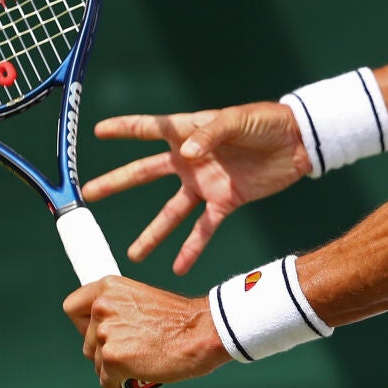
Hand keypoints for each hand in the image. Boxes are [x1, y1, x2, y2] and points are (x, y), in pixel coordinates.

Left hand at [64, 276, 230, 387]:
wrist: (204, 332)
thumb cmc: (182, 320)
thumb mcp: (142, 299)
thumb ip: (118, 309)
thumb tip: (101, 331)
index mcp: (109, 288)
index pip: (72, 307)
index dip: (83, 324)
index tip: (97, 333)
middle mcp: (102, 307)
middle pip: (86, 342)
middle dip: (107, 351)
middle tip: (137, 350)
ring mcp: (105, 333)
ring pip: (98, 364)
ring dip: (118, 369)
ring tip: (145, 362)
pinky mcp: (112, 358)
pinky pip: (107, 383)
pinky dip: (124, 386)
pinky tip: (143, 378)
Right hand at [82, 102, 312, 273]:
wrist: (299, 142)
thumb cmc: (267, 121)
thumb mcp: (237, 120)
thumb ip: (208, 134)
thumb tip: (183, 154)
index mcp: (189, 131)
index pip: (149, 129)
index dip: (124, 128)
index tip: (96, 132)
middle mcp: (190, 159)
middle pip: (145, 173)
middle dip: (116, 183)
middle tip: (88, 194)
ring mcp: (205, 183)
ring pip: (171, 212)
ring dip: (153, 234)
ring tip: (133, 254)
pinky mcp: (226, 201)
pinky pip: (204, 229)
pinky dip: (191, 248)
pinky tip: (177, 266)